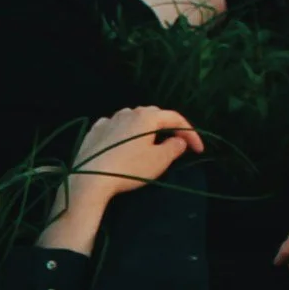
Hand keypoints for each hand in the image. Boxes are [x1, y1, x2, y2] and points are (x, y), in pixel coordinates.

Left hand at [38, 106, 204, 254]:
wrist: (90, 178)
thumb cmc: (129, 169)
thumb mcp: (158, 161)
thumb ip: (174, 147)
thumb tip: (178, 140)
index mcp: (147, 116)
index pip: (175, 119)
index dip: (190, 133)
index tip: (198, 149)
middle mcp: (128, 112)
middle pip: (155, 116)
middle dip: (169, 128)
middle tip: (178, 144)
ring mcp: (109, 119)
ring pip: (134, 120)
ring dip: (146, 130)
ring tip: (151, 144)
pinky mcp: (95, 130)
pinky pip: (116, 127)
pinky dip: (126, 133)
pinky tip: (125, 143)